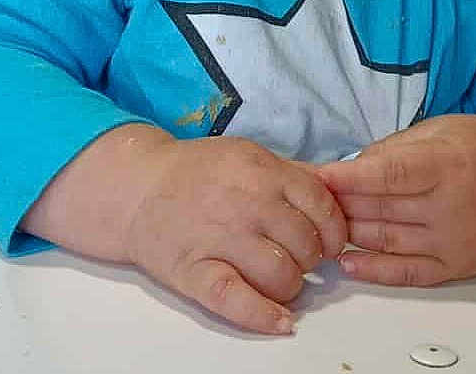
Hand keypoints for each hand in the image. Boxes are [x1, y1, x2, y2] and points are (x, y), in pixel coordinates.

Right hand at [124, 136, 346, 333]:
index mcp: (263, 171)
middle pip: (306, 245)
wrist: (137, 187)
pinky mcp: (195, 272)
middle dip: (310, 258)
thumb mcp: (248, 154)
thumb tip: (337, 191)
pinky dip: (263, 316)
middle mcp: (247, 203)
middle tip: (298, 258)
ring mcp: (220, 238)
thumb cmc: (198, 171)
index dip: (333, 230)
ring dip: (290, 286)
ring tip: (280, 279)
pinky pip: (237, 301)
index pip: (321, 206)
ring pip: (282, 276)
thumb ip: (291, 172)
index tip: (329, 241)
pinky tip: (280, 321)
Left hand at [316, 115, 475, 286]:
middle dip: (340, 204)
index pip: (389, 174)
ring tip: (319, 224)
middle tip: (308, 198)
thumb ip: (394, 149)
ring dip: (349, 233)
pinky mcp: (459, 266)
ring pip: (388, 240)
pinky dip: (375, 271)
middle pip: (382, 209)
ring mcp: (456, 241)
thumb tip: (348, 169)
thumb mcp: (440, 129)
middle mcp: (453, 206)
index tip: (318, 176)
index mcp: (448, 163)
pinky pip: (409, 273)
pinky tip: (347, 263)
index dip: (349, 177)